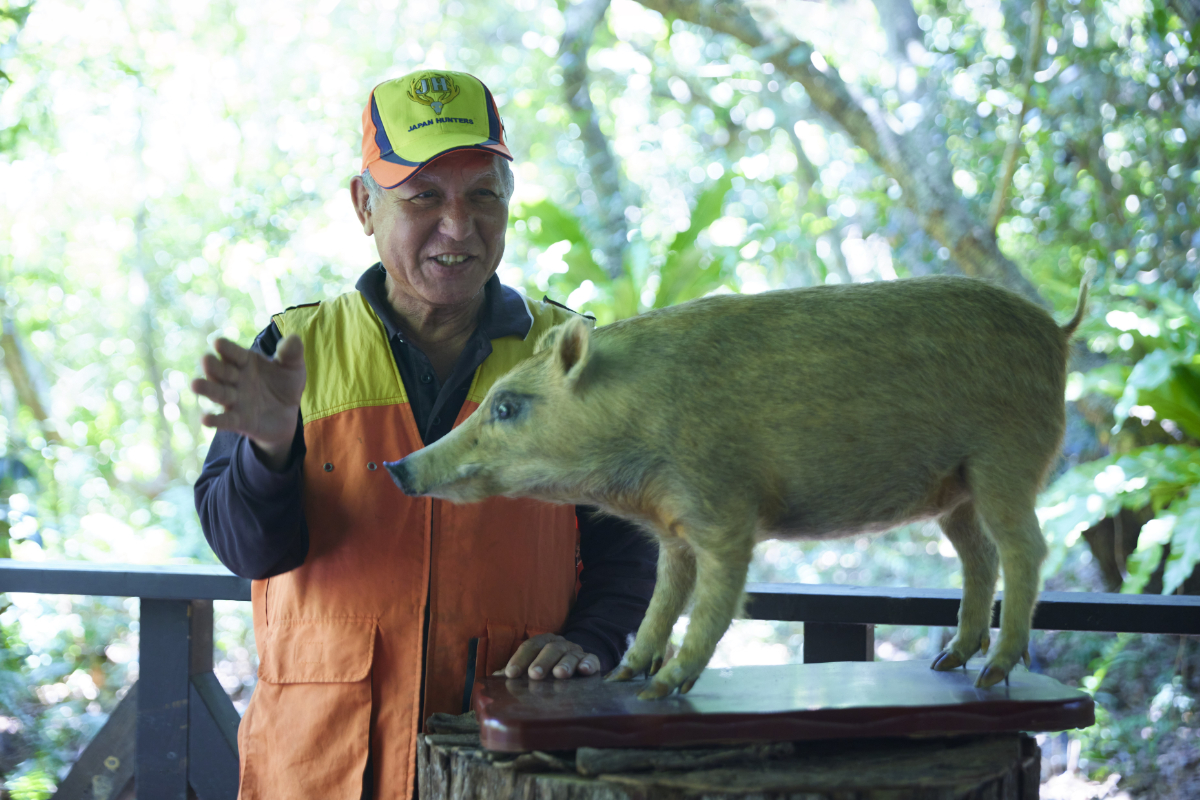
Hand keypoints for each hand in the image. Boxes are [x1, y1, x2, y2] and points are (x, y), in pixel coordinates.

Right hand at [192, 335, 305, 469]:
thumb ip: (292, 353)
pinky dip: (216, 420)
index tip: (218, 343)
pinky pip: (225, 420)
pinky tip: (205, 419)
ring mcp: (235, 400)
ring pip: (218, 393)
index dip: (227, 348)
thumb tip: (293, 338)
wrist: (288, 413)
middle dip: (213, 366)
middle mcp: (235, 379)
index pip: (234, 353)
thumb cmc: (285, 384)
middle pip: (220, 371)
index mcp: (245, 362)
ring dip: (207, 389)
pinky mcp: (239, 421)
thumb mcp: (293, 367)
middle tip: (206, 360)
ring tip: (195, 384)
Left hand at [497, 633, 599, 679]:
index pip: (530, 646)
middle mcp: (559, 645)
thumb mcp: (530, 667)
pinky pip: (591, 660)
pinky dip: (588, 664)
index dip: (520, 659)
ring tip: (559, 674)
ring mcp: (576, 652)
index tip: (510, 674)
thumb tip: (494, 679)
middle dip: (542, 661)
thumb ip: (515, 672)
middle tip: (534, 675)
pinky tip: (584, 670)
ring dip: (565, 664)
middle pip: (550, 649)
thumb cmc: (547, 668)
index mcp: (542, 643)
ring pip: (570, 655)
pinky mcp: (590, 661)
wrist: (577, 663)